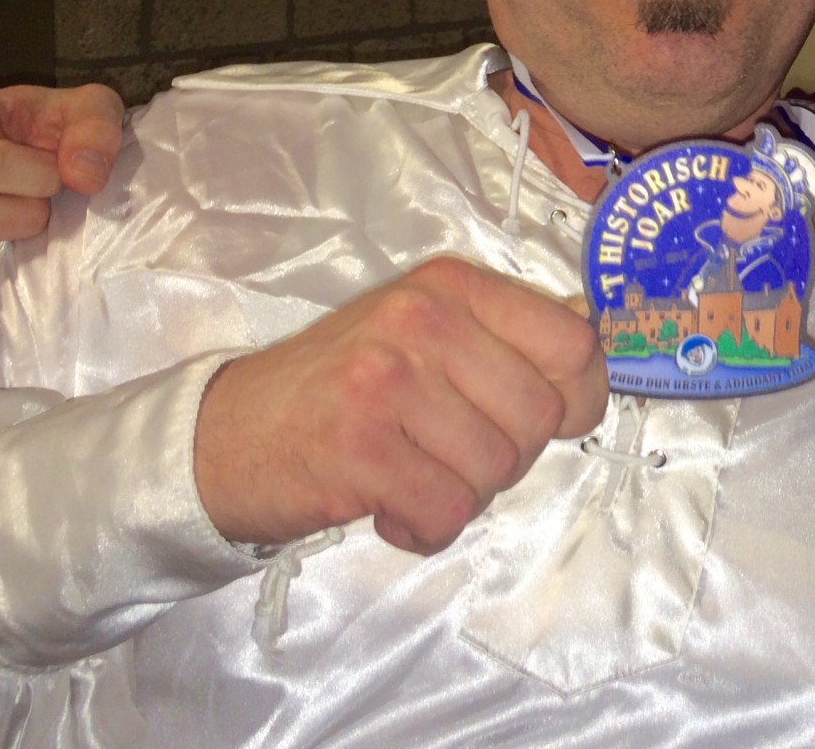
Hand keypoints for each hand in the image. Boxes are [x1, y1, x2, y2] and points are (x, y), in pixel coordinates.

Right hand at [193, 256, 607, 554]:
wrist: (222, 435)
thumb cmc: (338, 389)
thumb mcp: (423, 333)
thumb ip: (502, 339)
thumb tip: (593, 360)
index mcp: (452, 286)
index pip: (574, 342)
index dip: (580, 397)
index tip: (551, 421)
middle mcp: (424, 320)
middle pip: (540, 415)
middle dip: (510, 456)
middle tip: (453, 456)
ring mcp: (388, 380)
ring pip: (497, 469)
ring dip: (463, 494)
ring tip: (413, 475)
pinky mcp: (359, 447)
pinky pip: (447, 511)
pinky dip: (427, 528)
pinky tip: (389, 508)